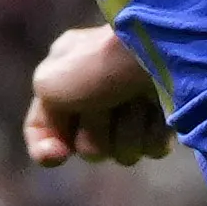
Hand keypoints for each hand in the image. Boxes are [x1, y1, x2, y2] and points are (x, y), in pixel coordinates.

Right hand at [22, 22, 173, 166]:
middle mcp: (97, 91)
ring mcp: (133, 105)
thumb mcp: (50, 83)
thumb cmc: (101, 64)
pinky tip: (158, 112)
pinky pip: (151, 149)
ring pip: (121, 152)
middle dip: (97, 134)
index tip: (59, 154)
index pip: (41, 126)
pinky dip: (154, 135)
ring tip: (137, 103)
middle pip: (86, 147)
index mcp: (65, 75)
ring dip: (128, 134)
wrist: (162, 51)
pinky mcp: (166, 116)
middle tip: (107, 104)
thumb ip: (43, 119)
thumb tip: (60, 148)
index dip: (45, 148)